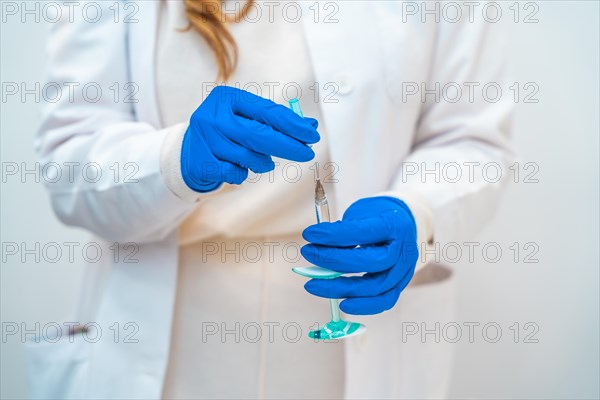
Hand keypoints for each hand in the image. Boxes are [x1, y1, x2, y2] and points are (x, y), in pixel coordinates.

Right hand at [181, 86, 319, 191]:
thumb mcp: (247, 119)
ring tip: (264, 161)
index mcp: (226, 97)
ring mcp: (205, 140)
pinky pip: (236, 173)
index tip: (312, 135)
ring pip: (248, 156)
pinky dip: (243, 172)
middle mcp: (213, 116)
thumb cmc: (226, 131)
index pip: (266, 111)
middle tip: (307, 153)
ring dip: (263, 162)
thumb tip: (310, 126)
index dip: (292, 124)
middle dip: (288, 146)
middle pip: (259, 134)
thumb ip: (276, 121)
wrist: (188, 151)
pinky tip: (239, 166)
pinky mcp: (202, 162)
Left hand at [301, 196, 417, 314]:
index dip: (333, 235)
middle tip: (308, 253)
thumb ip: (344, 230)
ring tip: (314, 284)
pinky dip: (362, 306)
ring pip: (375, 287)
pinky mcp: (400, 285)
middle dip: (334, 261)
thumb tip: (317, 246)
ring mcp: (403, 270)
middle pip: (369, 262)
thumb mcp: (362, 213)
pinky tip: (342, 304)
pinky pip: (384, 301)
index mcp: (394, 224)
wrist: (404, 224)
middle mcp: (403, 249)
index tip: (309, 234)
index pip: (361, 232)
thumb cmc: (378, 217)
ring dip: (341, 288)